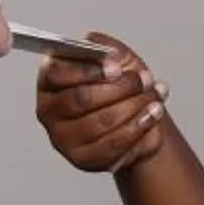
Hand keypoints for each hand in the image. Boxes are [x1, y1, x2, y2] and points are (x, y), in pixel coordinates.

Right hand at [35, 33, 168, 174]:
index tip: (116, 68)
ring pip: (101, 122)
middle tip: (144, 80)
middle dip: (120, 88)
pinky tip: (152, 114)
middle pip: (82, 99)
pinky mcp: (83, 159)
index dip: (89, 71)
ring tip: (154, 96)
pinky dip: (138, 127)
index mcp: (49, 81)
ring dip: (134, 106)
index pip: (58, 76)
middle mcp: (49, 111)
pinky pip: (113, 144)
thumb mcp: (114, 58)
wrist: (135, 117)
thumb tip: (98, 45)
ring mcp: (63, 138)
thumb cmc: (118, 86)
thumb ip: (104, 48)